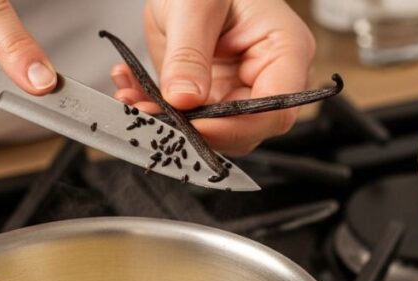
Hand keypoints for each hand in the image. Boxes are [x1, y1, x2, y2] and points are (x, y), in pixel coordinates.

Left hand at [111, 0, 315, 154]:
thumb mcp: (195, 6)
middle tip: (150, 113)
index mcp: (285, 51)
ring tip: (134, 100)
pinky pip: (190, 119)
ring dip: (171, 124)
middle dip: (195, 128)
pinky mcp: (213, 94)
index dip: (236, 126)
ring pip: (215, 130)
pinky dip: (158, 111)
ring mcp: (240, 89)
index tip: (193, 123)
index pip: (275, 109)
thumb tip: (184, 100)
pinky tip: (133, 90)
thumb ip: (190, 54)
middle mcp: (268, 77)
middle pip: (246, 129)